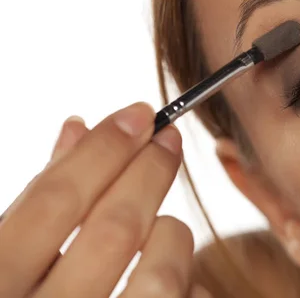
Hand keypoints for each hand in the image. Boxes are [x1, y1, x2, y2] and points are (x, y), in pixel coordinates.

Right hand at [0, 103, 208, 296]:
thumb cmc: (19, 294)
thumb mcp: (7, 255)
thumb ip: (38, 198)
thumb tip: (77, 125)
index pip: (55, 199)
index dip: (104, 148)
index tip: (140, 114)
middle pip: (115, 228)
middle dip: (150, 172)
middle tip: (168, 140)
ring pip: (162, 276)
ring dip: (173, 234)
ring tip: (168, 223)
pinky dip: (186, 285)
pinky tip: (175, 277)